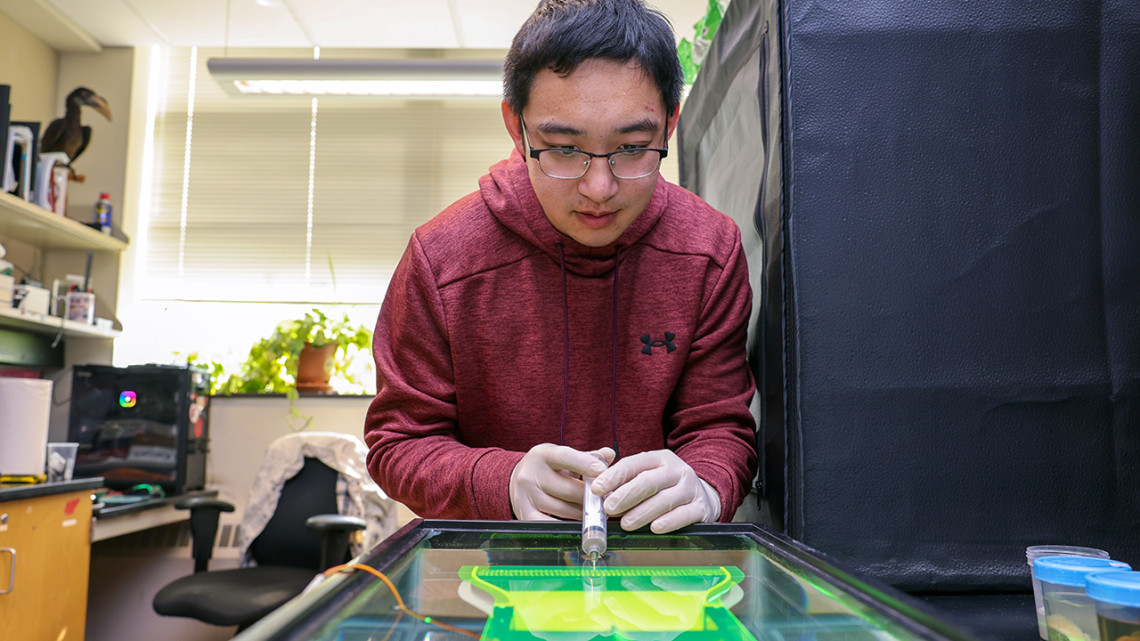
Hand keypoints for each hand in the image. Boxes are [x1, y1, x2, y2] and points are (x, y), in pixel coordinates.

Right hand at [510, 444, 614, 520]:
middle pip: (568, 489)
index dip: (585, 464)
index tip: (603, 471)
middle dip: (592, 497)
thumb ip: (587, 457)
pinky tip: (579, 525)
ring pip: (563, 510)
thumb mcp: (563, 456)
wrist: (513, 479)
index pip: (565, 457)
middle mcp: (531, 474)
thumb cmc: (547, 467)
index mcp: (543, 455)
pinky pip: (550, 525)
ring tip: (598, 514)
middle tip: (609, 502)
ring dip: (584, 514)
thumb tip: (610, 454)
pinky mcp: (524, 514)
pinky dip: (567, 526)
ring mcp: (525, 496)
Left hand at [591, 449, 719, 532]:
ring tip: (626, 523)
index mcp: (660, 459)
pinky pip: (685, 515)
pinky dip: (669, 522)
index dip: (614, 476)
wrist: (704, 495)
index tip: (597, 489)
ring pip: (665, 500)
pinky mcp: (702, 508)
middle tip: (608, 508)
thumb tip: (596, 487)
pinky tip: (655, 528)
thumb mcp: (648, 475)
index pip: (634, 464)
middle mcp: (677, 470)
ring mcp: (691, 489)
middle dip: (626, 495)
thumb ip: (624, 479)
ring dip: (642, 512)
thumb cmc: (665, 487)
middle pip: (649, 481)